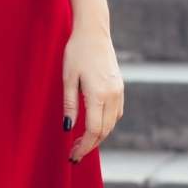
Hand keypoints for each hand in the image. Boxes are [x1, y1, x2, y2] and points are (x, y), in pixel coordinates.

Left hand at [62, 21, 123, 162]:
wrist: (94, 32)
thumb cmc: (76, 52)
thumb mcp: (67, 78)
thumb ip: (69, 105)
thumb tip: (68, 128)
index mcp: (98, 94)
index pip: (93, 130)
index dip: (84, 146)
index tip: (73, 156)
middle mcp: (112, 95)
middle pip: (104, 130)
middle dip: (90, 145)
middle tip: (74, 154)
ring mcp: (119, 91)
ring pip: (112, 123)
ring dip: (98, 136)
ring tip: (81, 142)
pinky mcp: (120, 87)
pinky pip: (116, 113)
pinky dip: (106, 124)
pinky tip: (93, 125)